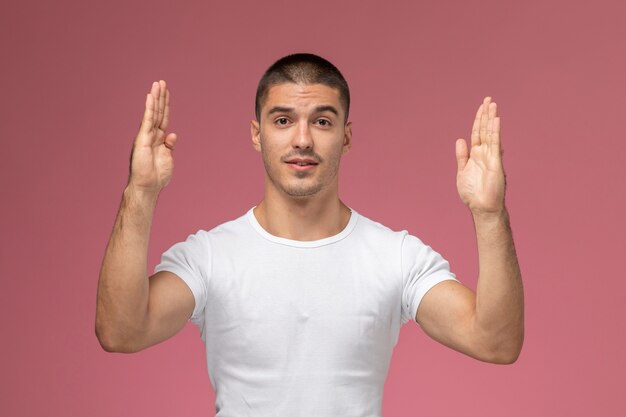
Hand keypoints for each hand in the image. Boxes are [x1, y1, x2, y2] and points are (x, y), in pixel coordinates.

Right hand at [128, 80, 176, 193]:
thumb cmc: (157, 176)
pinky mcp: (142, 138)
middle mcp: (152, 135)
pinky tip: (150, 96)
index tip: (166, 92)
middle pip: (158, 112)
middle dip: (160, 97)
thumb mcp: (168, 159)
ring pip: (152, 113)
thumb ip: (170, 146)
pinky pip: (147, 120)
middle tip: (161, 82)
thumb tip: (172, 134)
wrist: (148, 186)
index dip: (165, 105)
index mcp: (159, 140)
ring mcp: (146, 135)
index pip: (163, 118)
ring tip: (157, 84)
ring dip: (155, 98)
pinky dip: (149, 108)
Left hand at [455, 97, 504, 214]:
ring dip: (491, 119)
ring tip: (492, 104)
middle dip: (486, 114)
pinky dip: (495, 131)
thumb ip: (462, 156)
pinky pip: (495, 144)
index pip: (477, 133)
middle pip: (484, 129)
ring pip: (491, 133)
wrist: (481, 206)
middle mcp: (484, 153)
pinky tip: (495, 120)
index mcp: (475, 155)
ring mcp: (491, 156)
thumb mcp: (462, 171)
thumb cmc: (473, 193)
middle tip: (488, 99)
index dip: (478, 119)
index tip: (482, 106)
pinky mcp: (496, 162)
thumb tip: (460, 139)